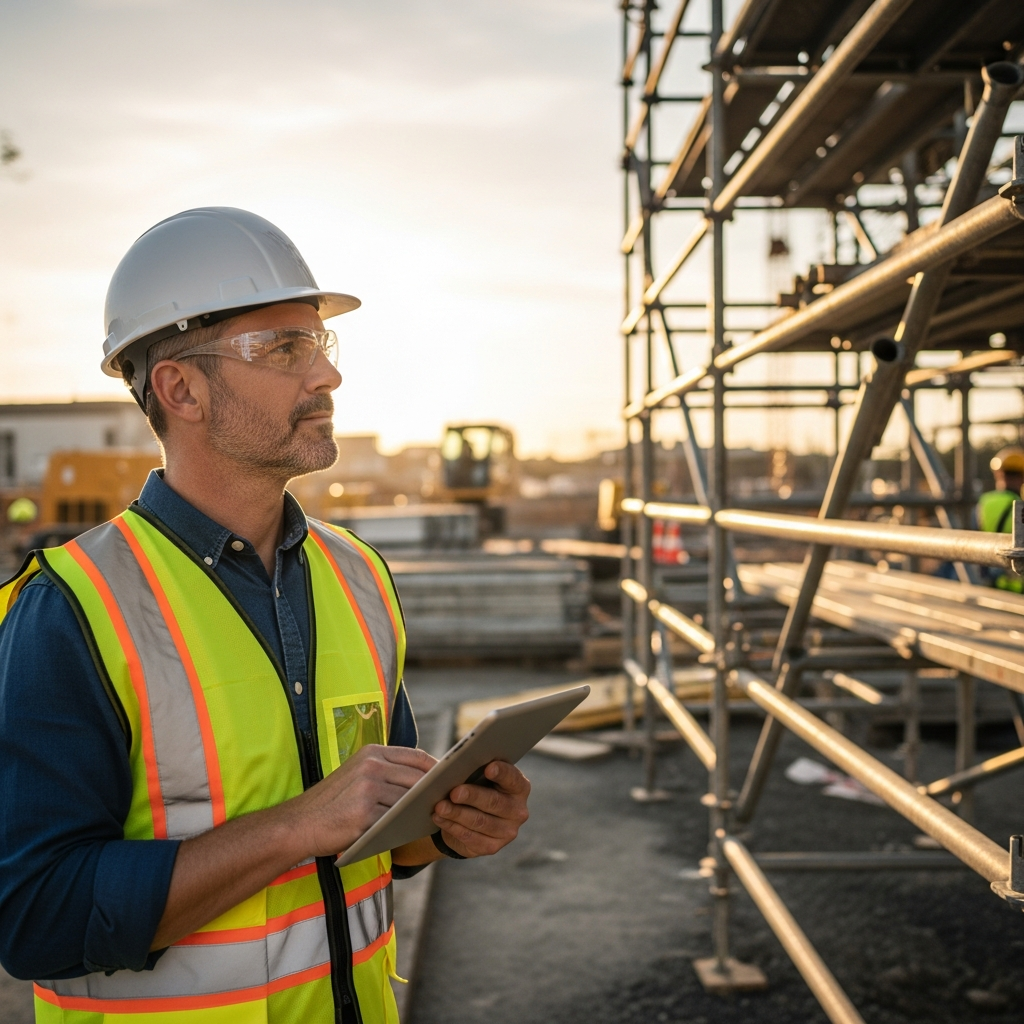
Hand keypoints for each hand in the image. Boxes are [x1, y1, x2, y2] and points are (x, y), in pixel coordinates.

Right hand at [292, 744, 435, 858]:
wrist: (300, 824)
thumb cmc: (332, 802)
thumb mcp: (357, 774)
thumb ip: (386, 772)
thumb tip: (424, 779)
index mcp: (371, 752)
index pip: (416, 756)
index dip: (436, 768)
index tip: (449, 779)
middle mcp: (371, 766)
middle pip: (417, 778)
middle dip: (434, 790)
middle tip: (448, 801)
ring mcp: (368, 789)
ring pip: (409, 800)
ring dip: (423, 810)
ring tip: (434, 817)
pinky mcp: (364, 814)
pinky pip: (395, 821)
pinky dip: (407, 825)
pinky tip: (414, 830)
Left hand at [431, 760, 530, 857]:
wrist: (471, 819)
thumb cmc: (475, 788)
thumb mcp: (474, 774)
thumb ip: (464, 765)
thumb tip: (436, 759)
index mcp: (518, 786)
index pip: (512, 778)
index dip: (501, 773)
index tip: (488, 768)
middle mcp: (518, 810)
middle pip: (494, 802)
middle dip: (472, 796)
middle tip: (454, 792)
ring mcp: (507, 831)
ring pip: (480, 821)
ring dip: (457, 813)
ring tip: (439, 806)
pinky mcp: (492, 846)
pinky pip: (470, 837)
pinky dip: (452, 826)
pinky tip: (439, 818)